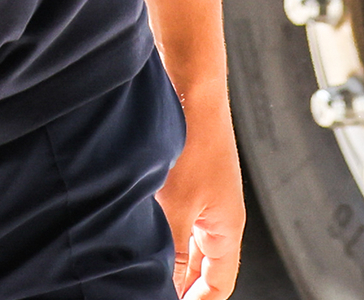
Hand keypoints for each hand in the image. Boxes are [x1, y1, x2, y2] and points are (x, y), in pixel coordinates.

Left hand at [158, 100, 244, 299]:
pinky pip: (176, 213)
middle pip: (202, 264)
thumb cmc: (193, 139)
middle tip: (150, 288)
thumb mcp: (177, 207)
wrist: (191, 85)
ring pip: (186, 238)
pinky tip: (136, 227)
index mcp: (227, 227)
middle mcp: (219, 212)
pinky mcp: (187, 173)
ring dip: (167, 253)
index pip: (219, 283)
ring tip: (139, 263)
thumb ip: (172, 252)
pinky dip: (160, 227)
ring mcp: (203, 192)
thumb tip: (165, 285)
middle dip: (180, 281)